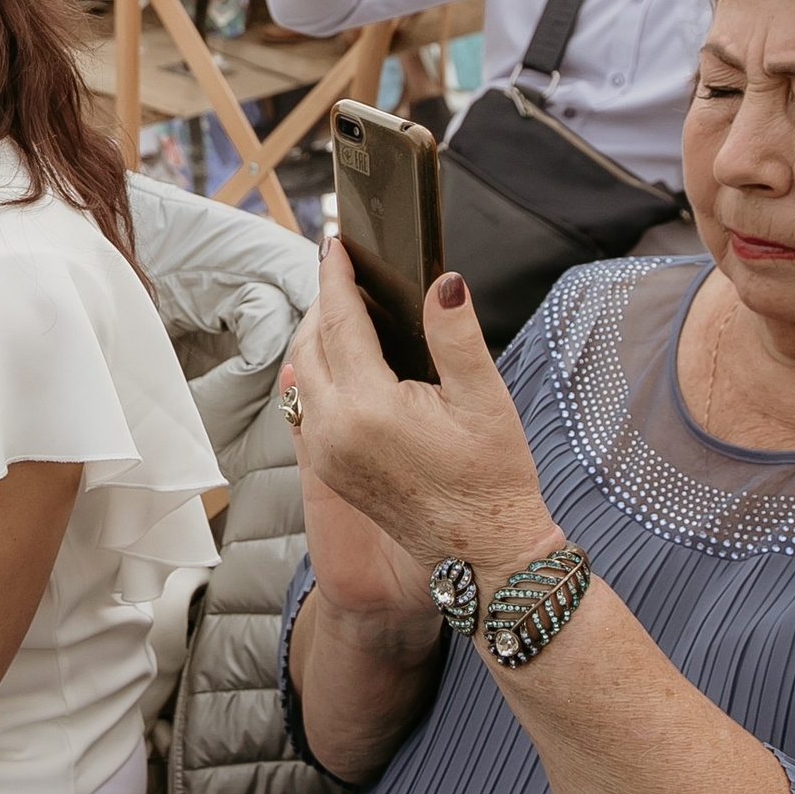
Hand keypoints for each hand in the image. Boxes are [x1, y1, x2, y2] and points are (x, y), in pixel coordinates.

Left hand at [288, 242, 561, 583]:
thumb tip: (443, 281)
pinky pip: (304, 404)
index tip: (336, 241)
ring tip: (340, 304)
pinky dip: (314, 371)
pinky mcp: (327, 468)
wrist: (484, 552)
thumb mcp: (485, 399)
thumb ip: (456, 335)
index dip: (337, 277)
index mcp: (369, 408)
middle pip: (310, 344)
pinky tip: (335, 355)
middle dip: (322, 301)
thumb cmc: (493, 477)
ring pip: (301, 374)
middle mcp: (334, 430)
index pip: (340, 322)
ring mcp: (325, 452)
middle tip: (341, 268)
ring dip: (314, 335)